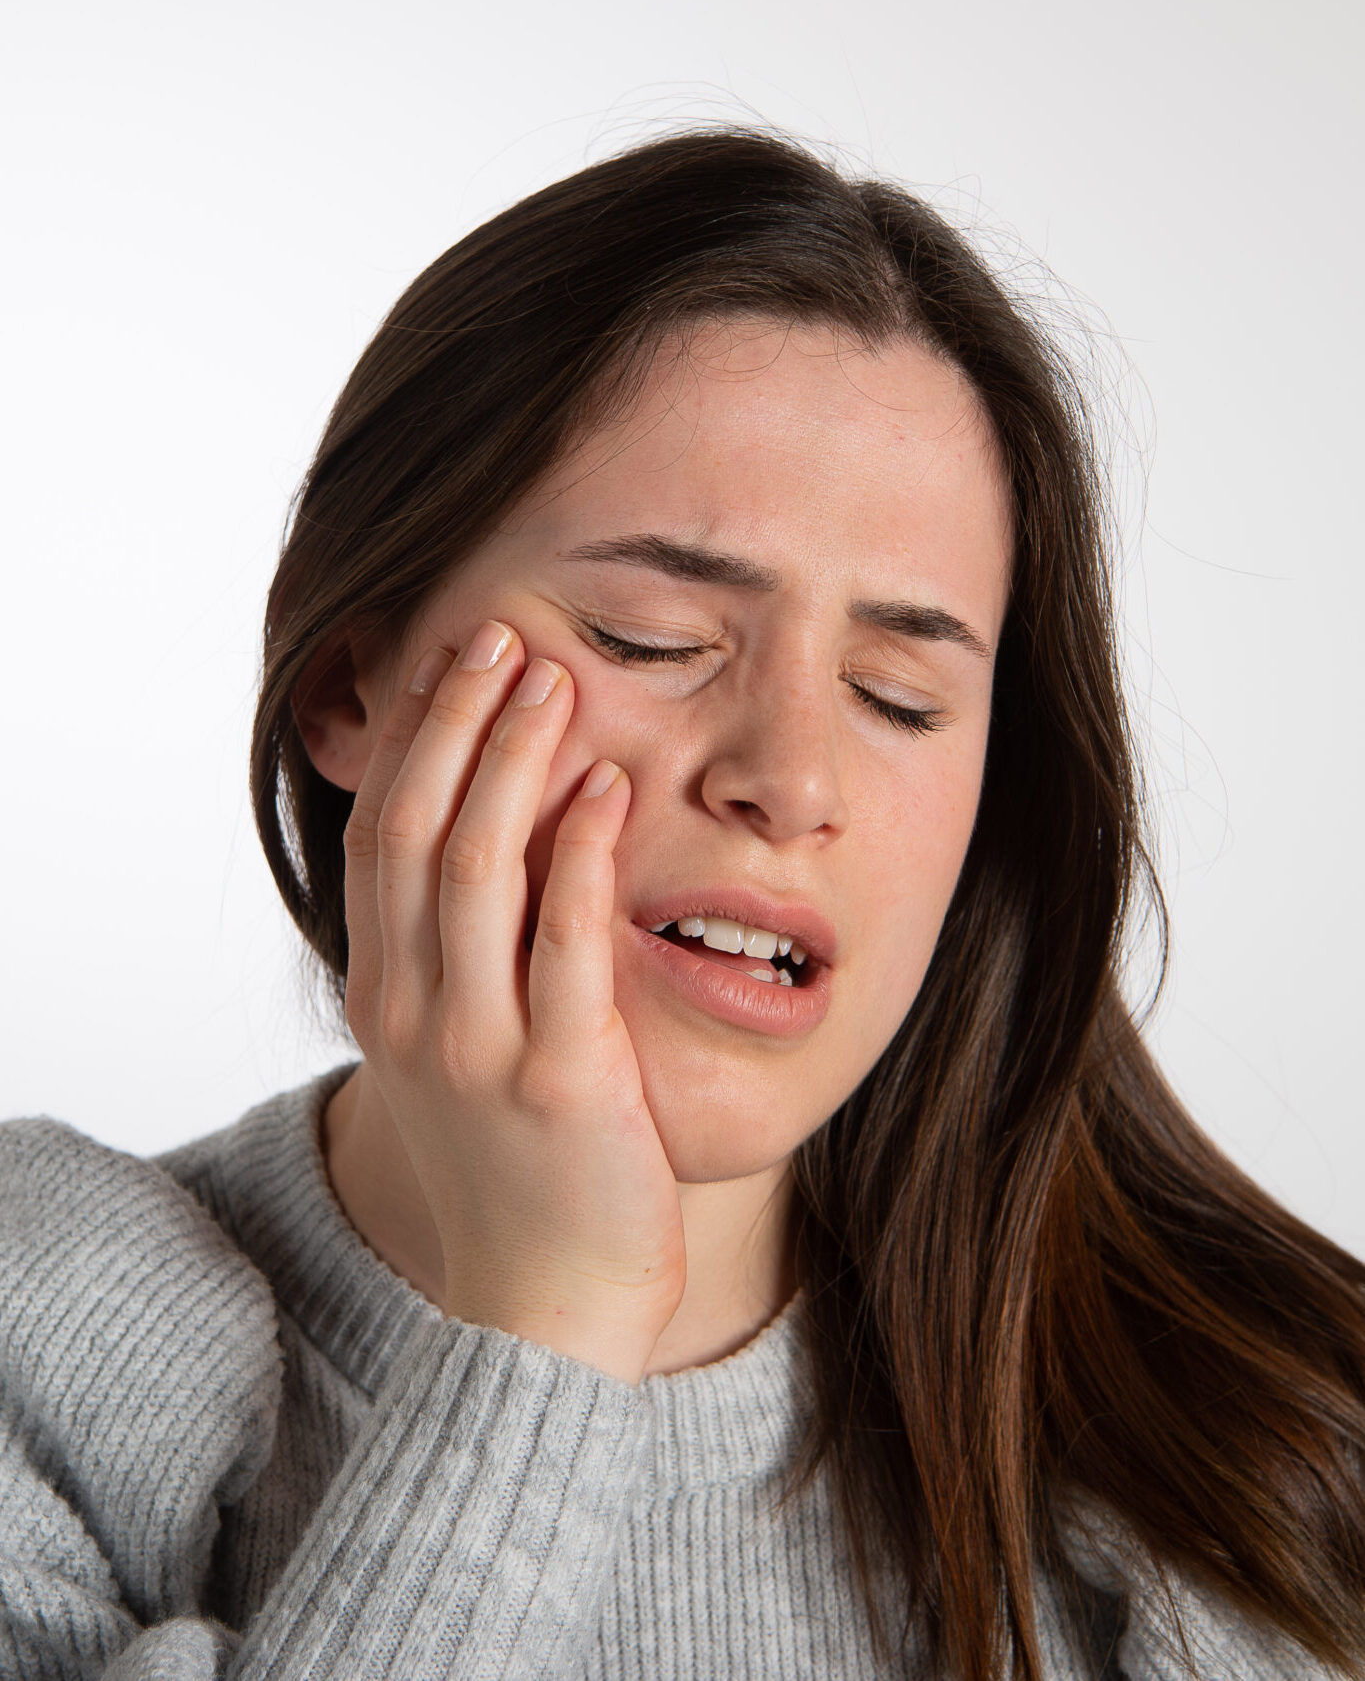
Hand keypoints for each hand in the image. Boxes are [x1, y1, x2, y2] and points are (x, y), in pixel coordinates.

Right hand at [340, 620, 685, 1385]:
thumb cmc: (517, 1167)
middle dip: (454, 724)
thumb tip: (497, 842)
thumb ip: (458, 956)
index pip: (381, 836)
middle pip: (415, 831)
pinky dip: (580, 854)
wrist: (545, 1301)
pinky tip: (607, 787)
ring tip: (550, 679)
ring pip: (474, 868)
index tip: (449, 662)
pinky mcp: (559, 1077)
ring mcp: (477, 1045)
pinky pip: (563, 942)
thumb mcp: (456, 1053)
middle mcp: (411, 1011)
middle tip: (498, 637)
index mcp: (384, 996)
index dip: (411, 741)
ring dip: (509, 763)